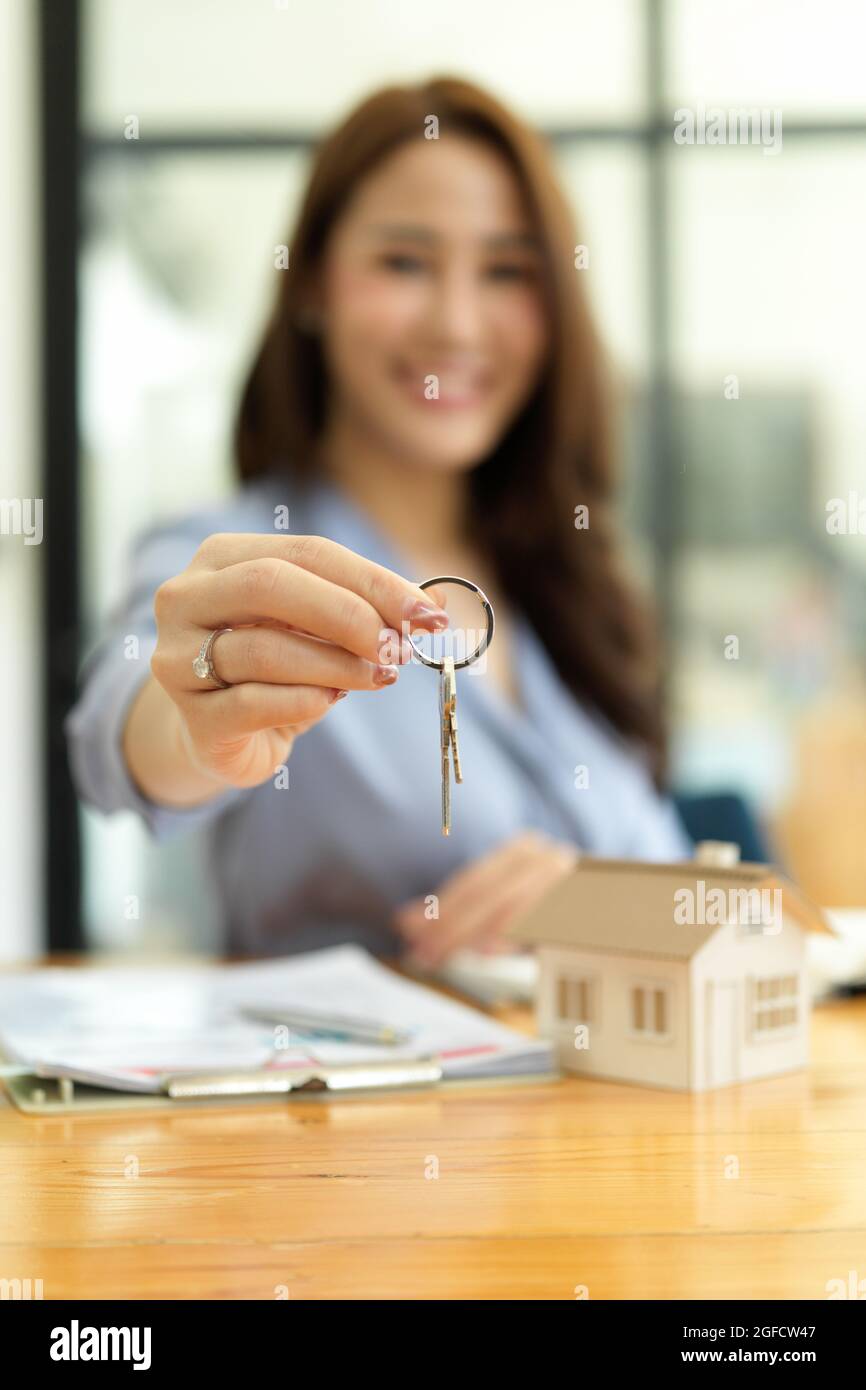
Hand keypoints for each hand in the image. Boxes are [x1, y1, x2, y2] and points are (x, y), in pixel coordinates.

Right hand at [149, 532, 448, 788]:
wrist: (219, 733)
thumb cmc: (275, 667)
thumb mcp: (318, 627)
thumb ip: (365, 608)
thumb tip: (435, 603)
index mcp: (222, 558)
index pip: (307, 554)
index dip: (372, 581)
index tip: (427, 613)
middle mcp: (186, 597)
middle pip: (271, 586)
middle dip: (349, 615)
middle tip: (399, 645)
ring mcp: (178, 657)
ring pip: (264, 649)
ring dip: (337, 664)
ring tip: (380, 677)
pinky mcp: (192, 716)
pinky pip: (253, 702)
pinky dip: (305, 700)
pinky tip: (332, 700)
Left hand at [393, 830, 578, 967]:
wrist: (622, 904)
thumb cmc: (551, 910)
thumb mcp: (502, 908)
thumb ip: (458, 913)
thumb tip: (403, 922)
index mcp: (521, 851)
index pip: (472, 882)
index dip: (438, 908)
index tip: (407, 932)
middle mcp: (544, 857)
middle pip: (486, 894)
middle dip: (449, 928)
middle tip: (422, 956)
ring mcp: (567, 877)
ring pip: (509, 904)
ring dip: (473, 933)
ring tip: (447, 955)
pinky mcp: (585, 902)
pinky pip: (544, 917)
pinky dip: (515, 932)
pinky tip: (491, 949)